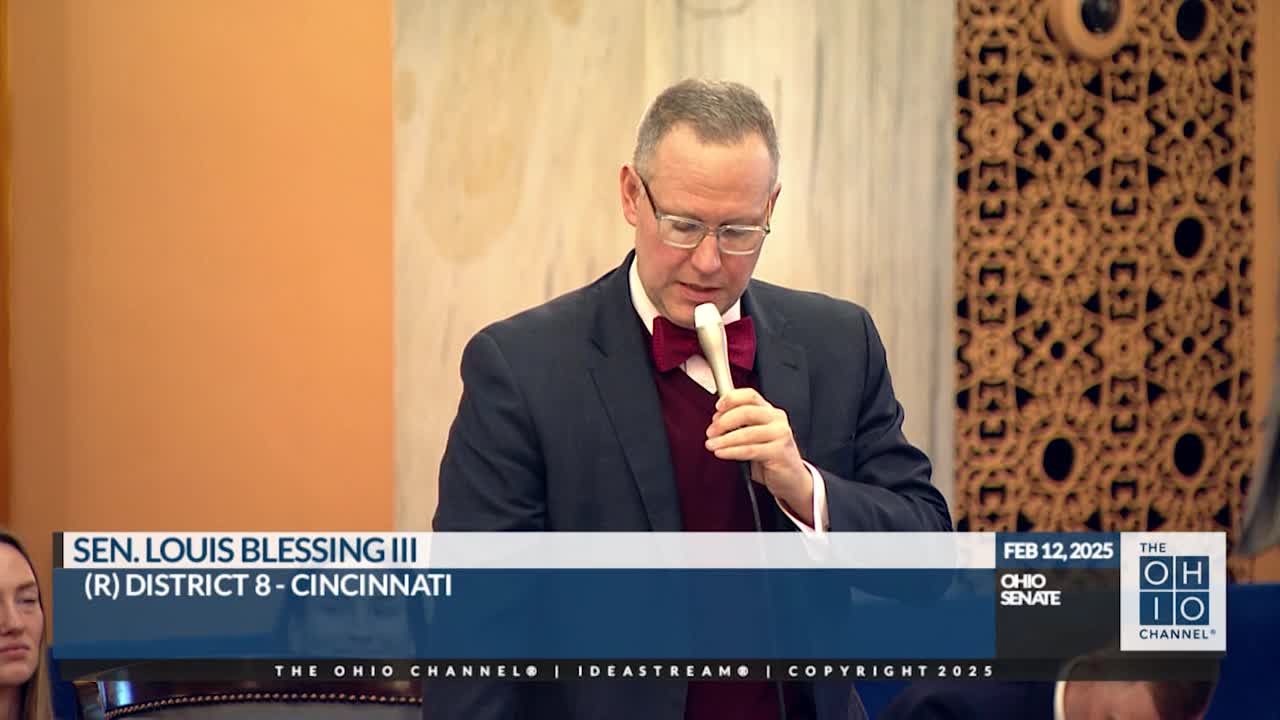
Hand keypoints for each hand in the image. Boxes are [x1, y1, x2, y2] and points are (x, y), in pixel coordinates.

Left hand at [705, 388, 813, 522]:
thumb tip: (717, 420)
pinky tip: (722, 453)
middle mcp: (777, 419)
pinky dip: (732, 451)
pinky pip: (749, 450)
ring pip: (746, 433)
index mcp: (770, 411)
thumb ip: (740, 425)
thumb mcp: (754, 437)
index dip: (731, 398)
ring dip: (724, 439)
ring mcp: (780, 434)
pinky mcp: (779, 452)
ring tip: (712, 445)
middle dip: (723, 422)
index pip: (750, 395)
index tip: (717, 407)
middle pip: (746, 411)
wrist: (792, 479)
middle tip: (711, 432)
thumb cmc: (771, 457)